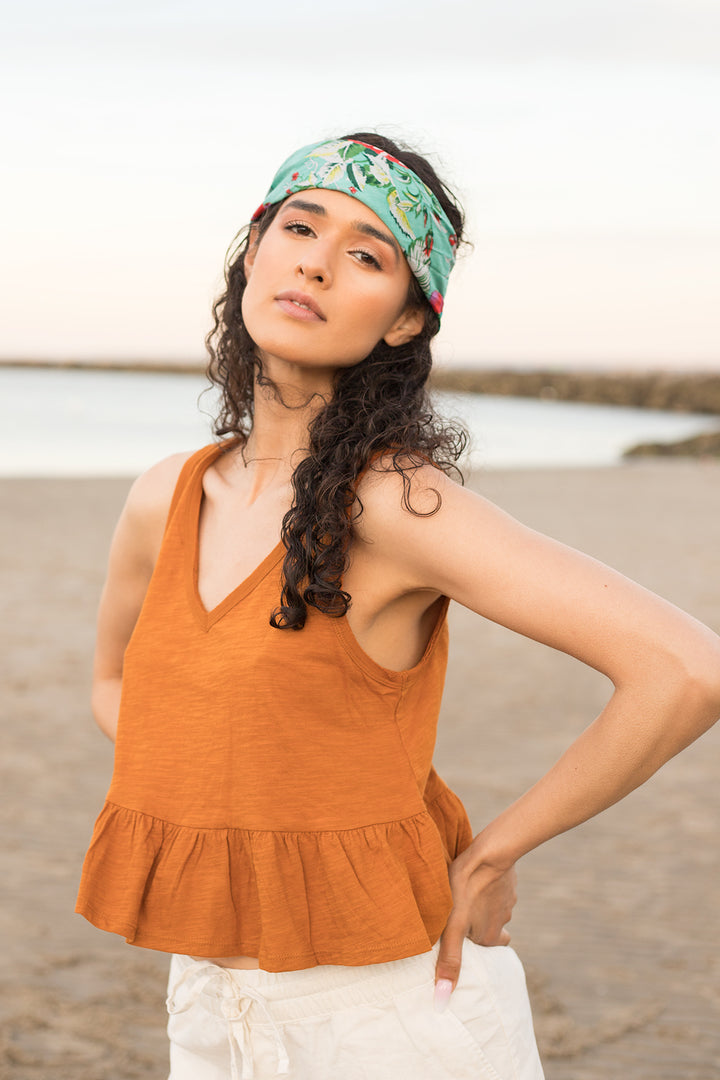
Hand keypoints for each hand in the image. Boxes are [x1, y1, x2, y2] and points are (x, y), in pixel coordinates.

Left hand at [433, 845, 516, 1011]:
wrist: (489, 853)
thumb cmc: (465, 888)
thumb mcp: (452, 926)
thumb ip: (449, 960)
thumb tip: (442, 1000)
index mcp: (490, 938)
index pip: (482, 953)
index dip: (470, 948)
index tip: (461, 942)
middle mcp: (502, 923)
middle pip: (489, 933)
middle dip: (477, 930)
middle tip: (461, 921)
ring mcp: (507, 902)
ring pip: (492, 912)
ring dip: (480, 908)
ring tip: (462, 898)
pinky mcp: (508, 883)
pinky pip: (496, 891)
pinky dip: (486, 890)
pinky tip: (473, 881)